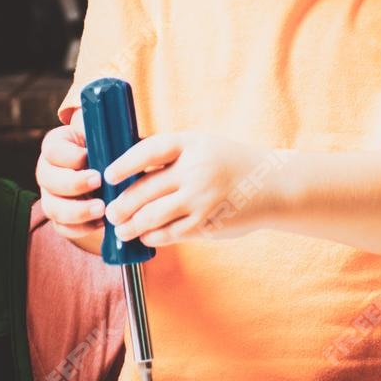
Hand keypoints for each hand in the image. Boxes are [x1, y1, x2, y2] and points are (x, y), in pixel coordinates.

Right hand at [35, 121, 104, 246]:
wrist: (108, 172)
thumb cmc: (107, 148)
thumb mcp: (106, 137)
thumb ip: (108, 139)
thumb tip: (118, 145)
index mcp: (56, 146)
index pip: (53, 151)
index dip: (71, 157)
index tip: (91, 159)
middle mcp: (47, 171)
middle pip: (46, 178)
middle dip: (73, 183)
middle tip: (98, 183)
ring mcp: (49, 196)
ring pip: (52, 207)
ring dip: (77, 210)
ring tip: (101, 209)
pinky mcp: (58, 217)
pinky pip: (62, 227)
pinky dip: (81, 228)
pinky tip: (101, 222)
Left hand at [101, 131, 284, 247]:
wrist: (272, 186)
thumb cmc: (229, 163)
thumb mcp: (202, 145)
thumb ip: (171, 153)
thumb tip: (127, 160)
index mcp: (191, 144)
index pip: (149, 151)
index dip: (125, 164)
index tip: (108, 175)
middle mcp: (195, 170)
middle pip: (146, 189)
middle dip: (122, 204)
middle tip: (109, 212)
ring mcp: (201, 199)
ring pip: (154, 215)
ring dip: (131, 225)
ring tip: (121, 229)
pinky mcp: (208, 223)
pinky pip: (171, 233)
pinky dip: (154, 236)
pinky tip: (145, 237)